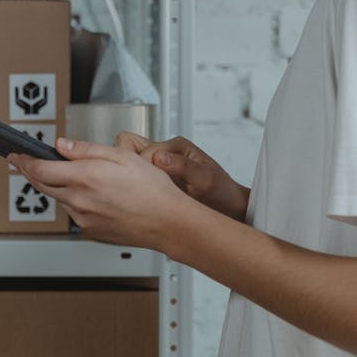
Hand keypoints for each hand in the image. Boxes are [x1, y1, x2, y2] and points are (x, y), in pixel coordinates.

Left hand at [7, 138, 193, 250]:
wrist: (169, 222)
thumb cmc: (152, 189)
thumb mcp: (121, 156)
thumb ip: (86, 150)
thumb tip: (61, 146)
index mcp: (85, 178)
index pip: (39, 170)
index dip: (23, 161)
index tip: (15, 154)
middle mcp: (79, 200)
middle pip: (42, 185)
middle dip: (30, 172)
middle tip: (24, 161)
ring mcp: (84, 218)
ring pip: (59, 198)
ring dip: (55, 185)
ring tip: (67, 174)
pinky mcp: (91, 230)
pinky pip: (74, 211)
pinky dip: (73, 199)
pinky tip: (90, 193)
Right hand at [113, 132, 249, 222]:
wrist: (228, 210)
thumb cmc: (222, 193)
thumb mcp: (207, 180)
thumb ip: (184, 167)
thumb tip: (160, 158)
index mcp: (177, 146)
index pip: (145, 150)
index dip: (144, 167)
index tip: (150, 183)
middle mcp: (165, 153)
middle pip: (129, 146)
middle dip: (130, 166)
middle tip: (143, 186)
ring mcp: (158, 166)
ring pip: (128, 161)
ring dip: (132, 177)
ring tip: (145, 194)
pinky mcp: (154, 179)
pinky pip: (134, 177)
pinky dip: (134, 187)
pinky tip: (146, 200)